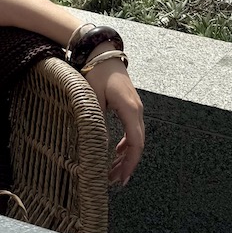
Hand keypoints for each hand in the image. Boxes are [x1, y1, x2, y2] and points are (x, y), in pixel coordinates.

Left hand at [81, 52, 144, 186]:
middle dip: (128, 164)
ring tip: (114, 171)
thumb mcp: (93, 98)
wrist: (101, 52)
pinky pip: (133, 129)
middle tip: (115, 180)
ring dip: (127, 155)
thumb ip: (97, 122)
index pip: (136, 143)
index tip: (121, 178)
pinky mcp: (130, 105)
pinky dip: (127, 144)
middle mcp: (137, 110)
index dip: (130, 163)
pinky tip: (118, 153)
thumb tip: (98, 146)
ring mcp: (136, 107)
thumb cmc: (96, 73)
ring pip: (136, 138)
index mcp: (130, 109)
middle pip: (138, 144)